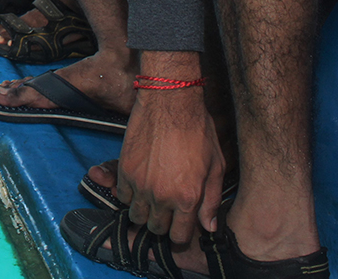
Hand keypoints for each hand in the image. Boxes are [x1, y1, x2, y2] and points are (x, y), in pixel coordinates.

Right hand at [115, 53, 224, 241]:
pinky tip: (139, 185)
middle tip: (166, 212)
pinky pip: (121, 196)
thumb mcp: (215, 166)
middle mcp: (162, 196)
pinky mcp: (125, 169)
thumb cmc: (198, 130)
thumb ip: (211, 200)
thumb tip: (209, 227)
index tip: (180, 226)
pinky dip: (129, 195)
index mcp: (188, 198)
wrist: (171, 101)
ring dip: (144, 211)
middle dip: (162, 224)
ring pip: (136, 215)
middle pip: (156, 228)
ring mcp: (141, 184)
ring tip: (151, 200)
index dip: (180, 234)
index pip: (179, 236)